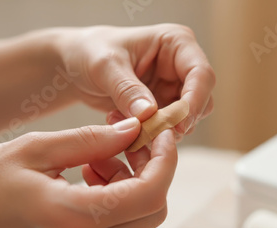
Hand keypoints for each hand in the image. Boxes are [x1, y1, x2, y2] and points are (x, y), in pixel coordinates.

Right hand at [0, 117, 176, 227]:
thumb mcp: (36, 148)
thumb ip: (93, 139)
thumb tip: (134, 129)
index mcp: (72, 219)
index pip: (150, 194)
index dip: (166, 160)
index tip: (161, 134)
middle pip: (152, 213)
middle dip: (152, 173)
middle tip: (128, 145)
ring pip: (138, 225)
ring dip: (133, 189)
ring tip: (98, 162)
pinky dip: (117, 207)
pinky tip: (90, 184)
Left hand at [52, 24, 214, 136]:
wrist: (75, 65)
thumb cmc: (90, 52)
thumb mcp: (105, 66)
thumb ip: (127, 89)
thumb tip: (149, 114)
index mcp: (176, 43)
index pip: (201, 75)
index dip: (194, 101)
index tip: (177, 125)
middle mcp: (181, 66)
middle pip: (200, 101)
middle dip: (177, 121)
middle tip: (147, 133)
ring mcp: (173, 89)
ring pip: (186, 120)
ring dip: (159, 130)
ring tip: (124, 123)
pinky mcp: (162, 108)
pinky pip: (167, 129)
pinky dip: (148, 135)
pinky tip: (123, 125)